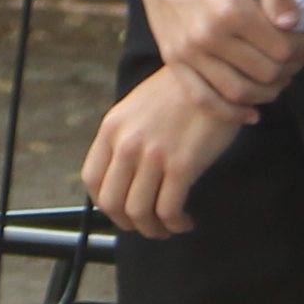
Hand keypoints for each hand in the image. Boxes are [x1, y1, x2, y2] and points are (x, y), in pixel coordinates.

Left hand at [83, 63, 249, 238]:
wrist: (211, 74)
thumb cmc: (177, 93)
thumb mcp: (136, 109)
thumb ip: (124, 138)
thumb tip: (121, 177)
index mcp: (112, 128)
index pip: (92, 180)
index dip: (106, 204)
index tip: (122, 211)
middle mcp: (127, 142)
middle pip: (112, 203)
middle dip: (128, 223)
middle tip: (147, 226)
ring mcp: (153, 154)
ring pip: (140, 213)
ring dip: (153, 229)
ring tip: (169, 227)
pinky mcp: (182, 164)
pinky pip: (169, 211)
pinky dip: (175, 224)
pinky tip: (185, 220)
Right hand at [116, 0, 303, 106]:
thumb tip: (293, 24)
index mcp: (232, 8)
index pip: (284, 48)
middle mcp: (209, 35)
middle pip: (266, 73)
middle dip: (291, 68)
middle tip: (297, 55)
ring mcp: (189, 51)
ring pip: (240, 92)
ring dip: (268, 92)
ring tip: (279, 75)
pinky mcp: (174, 60)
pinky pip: (205, 99)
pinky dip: (231, 113)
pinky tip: (252, 112)